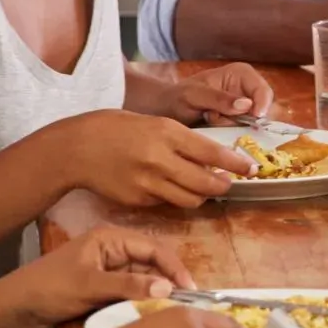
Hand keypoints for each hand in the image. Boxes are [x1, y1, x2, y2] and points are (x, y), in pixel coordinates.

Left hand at [0, 227, 198, 327]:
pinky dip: (141, 299)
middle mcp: (112, 249)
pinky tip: (151, 310)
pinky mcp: (103, 286)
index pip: (153, 247)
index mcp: (109, 238)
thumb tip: (167, 288)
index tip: (190, 287)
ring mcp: (108, 268)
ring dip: (155, 291)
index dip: (174, 266)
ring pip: (143, 278)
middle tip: (185, 301)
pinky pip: (131, 290)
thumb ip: (129, 285)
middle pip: (151, 262)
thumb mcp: (91, 285)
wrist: (18, 307)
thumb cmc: (51, 287)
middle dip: (167, 280)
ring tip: (171, 308)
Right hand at [42, 109, 252, 207]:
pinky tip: (169, 187)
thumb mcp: (153, 123)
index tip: (251, 168)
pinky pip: (167, 203)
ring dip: (202, 196)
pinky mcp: (138, 201)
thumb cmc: (116, 128)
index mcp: (167, 133)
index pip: (212, 153)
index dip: (236, 164)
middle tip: (228, 183)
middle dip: (223, 186)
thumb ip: (181, 140)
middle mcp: (160, 160)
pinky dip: (174, 197)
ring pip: (190, 200)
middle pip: (206, 184)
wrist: (77, 148)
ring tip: (203, 188)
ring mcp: (148, 184)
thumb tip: (211, 158)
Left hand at [168, 63, 274, 125]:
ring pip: (252, 125)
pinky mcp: (238, 122)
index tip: (252, 119)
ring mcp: (244, 108)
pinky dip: (230, 134)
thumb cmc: (178, 97)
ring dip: (232, 127)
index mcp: (242, 74)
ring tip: (210, 120)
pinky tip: (212, 127)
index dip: (262, 106)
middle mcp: (247, 90)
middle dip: (241, 120)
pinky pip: (244, 132)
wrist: (167, 110)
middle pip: (261, 110)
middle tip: (216, 118)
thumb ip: (218, 99)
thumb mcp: (194, 95)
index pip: (263, 91)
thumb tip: (247, 105)